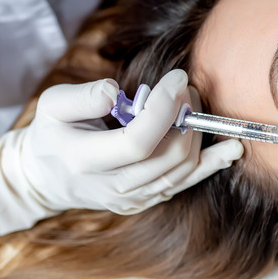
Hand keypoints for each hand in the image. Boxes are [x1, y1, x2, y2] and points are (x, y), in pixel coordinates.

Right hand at [14, 70, 242, 213]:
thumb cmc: (53, 132)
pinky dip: (210, 165)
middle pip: (168, 157)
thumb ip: (82, 97)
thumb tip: (115, 92)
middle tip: (185, 87)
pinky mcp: (146, 200)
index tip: (178, 78)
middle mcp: (112, 186)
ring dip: (198, 133)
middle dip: (185, 116)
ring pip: (182, 170)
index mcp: (85, 160)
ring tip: (193, 104)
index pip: (138, 141)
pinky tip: (231, 150)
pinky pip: (185, 183)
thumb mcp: (52, 105)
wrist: (46, 177)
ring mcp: (132, 199)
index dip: (164, 108)